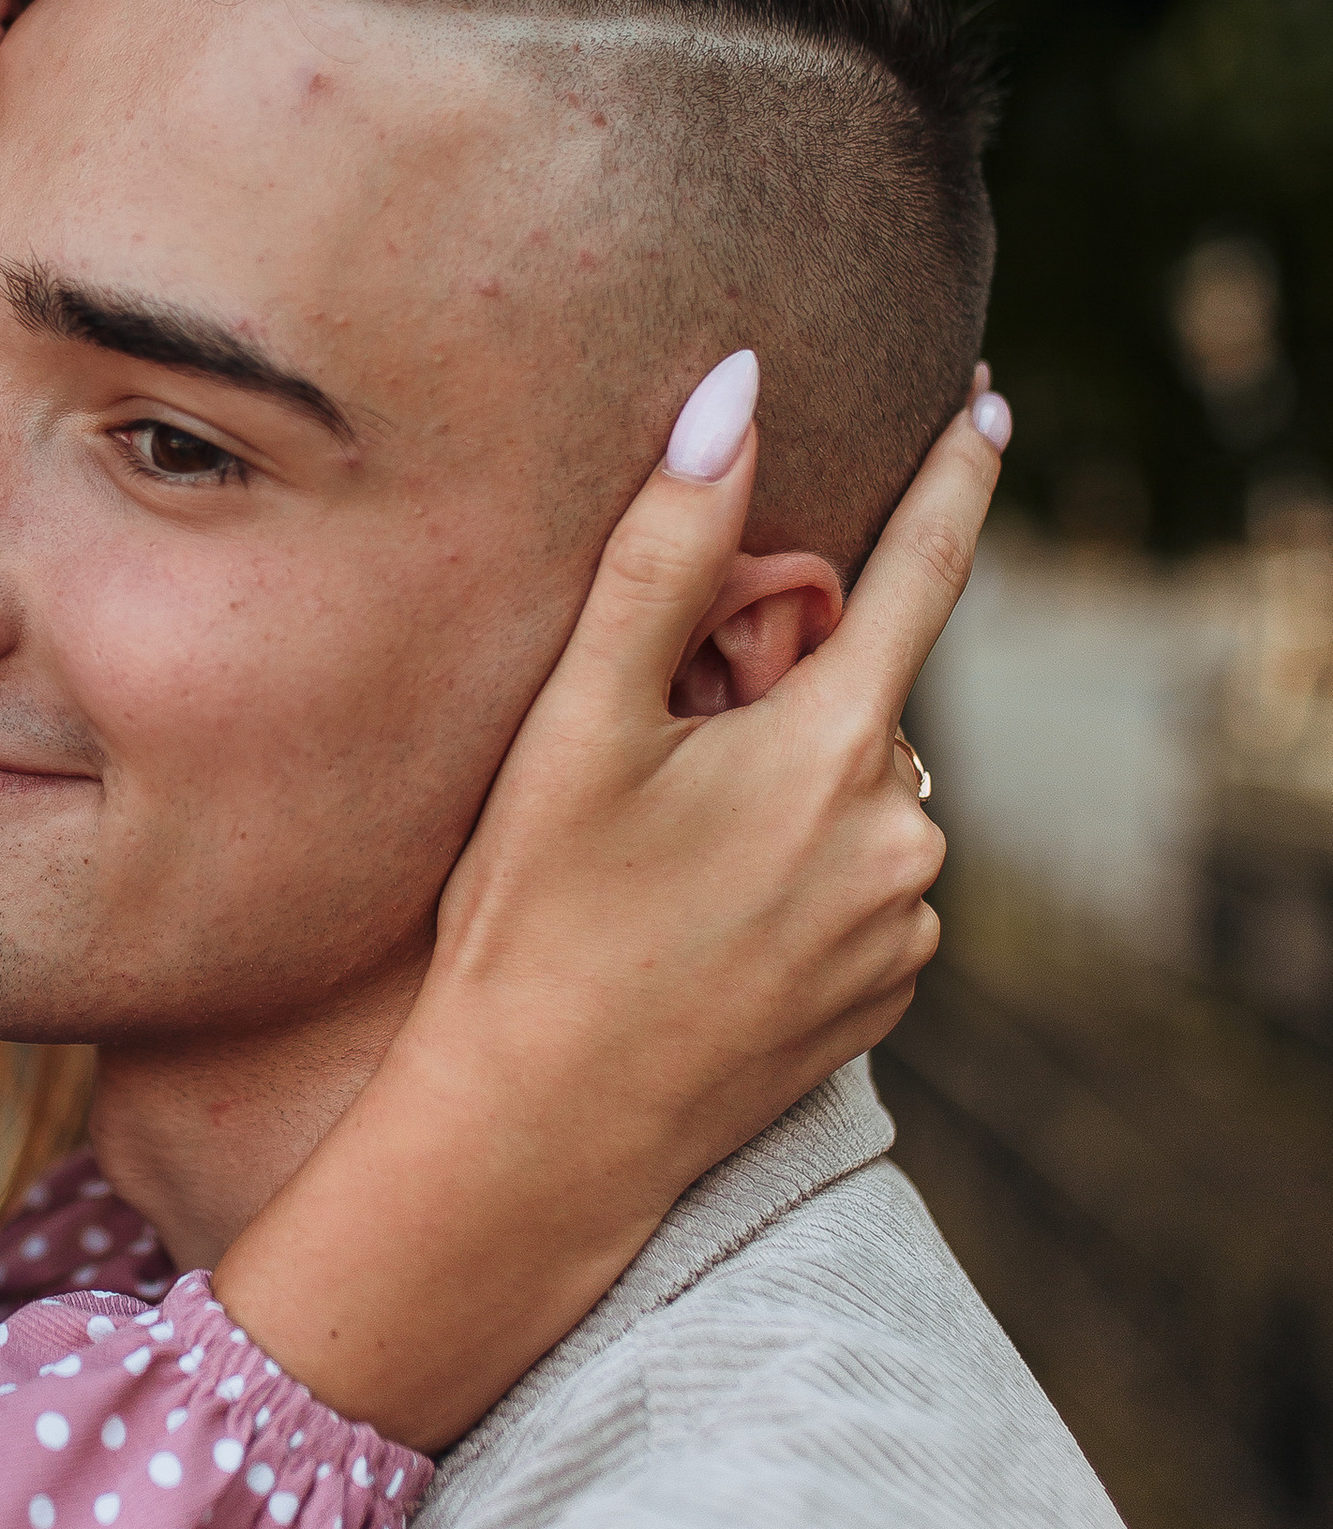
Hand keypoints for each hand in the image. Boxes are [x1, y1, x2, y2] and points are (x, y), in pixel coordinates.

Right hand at [211, 368, 1005, 1451]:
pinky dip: (797, 876)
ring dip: (789, 790)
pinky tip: (699, 918)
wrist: (541, 1134)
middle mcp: (898, 839)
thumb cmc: (538, 919)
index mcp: (834, 750)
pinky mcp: (881, 1000)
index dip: (958, 474)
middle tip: (660, 743)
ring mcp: (901, 932)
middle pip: (861, 698)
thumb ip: (665, 551)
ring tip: (664, 856)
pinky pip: (857, 891)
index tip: (991, 401)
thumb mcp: (579, 723)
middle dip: (787, 688)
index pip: (924, 570)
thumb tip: (734, 394)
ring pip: (859, 798)